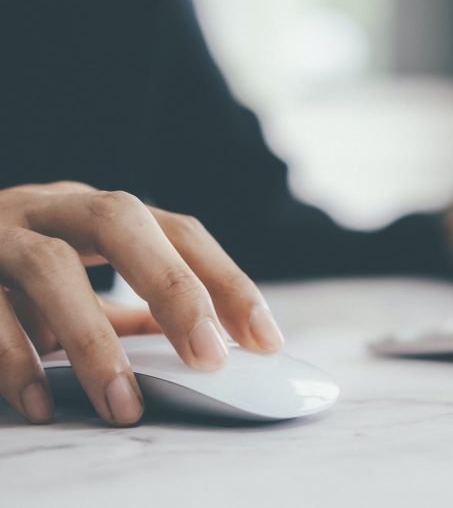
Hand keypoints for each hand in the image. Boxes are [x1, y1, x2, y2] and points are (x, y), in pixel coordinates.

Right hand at [0, 182, 283, 424]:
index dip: (228, 281)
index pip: (180, 231)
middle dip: (175, 289)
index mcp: (101, 212)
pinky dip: (14, 359)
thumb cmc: (22, 272)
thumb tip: (208, 342)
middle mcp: (54, 208)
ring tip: (124, 406)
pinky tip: (41, 402)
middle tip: (210, 359)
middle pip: (122, 221)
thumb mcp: (89, 277)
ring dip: (92, 340)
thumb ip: (135, 306)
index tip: (266, 341)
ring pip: (48, 266)